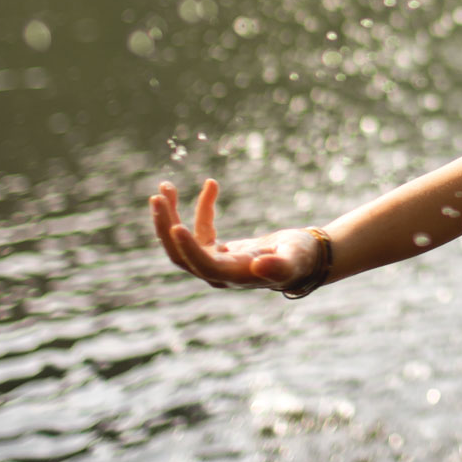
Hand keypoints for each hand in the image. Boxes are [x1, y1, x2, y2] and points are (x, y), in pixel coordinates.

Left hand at [148, 178, 322, 290]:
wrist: (303, 260)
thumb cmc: (301, 258)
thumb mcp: (294, 259)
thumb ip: (279, 266)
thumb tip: (259, 266)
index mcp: (235, 276)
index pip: (204, 265)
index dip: (189, 249)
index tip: (176, 226)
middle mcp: (219, 274)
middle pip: (182, 256)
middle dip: (166, 227)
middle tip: (158, 197)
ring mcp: (215, 264)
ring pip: (182, 244)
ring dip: (171, 216)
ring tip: (165, 187)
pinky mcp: (217, 253)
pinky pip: (199, 231)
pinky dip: (202, 208)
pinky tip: (211, 185)